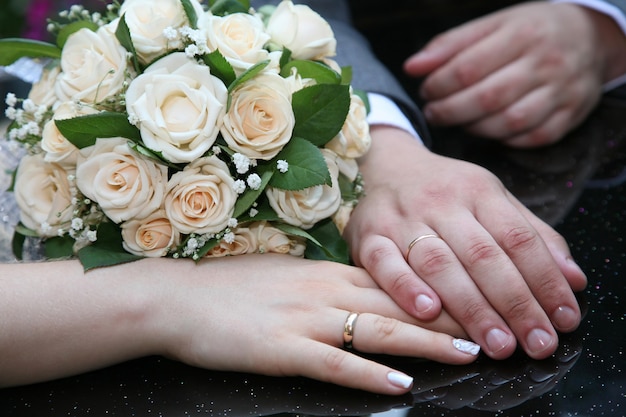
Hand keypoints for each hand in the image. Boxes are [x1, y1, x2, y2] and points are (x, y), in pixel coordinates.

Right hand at [154, 254, 478, 394]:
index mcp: (325, 272)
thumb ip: (325, 283)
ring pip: (377, 330)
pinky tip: (400, 384)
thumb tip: (359, 293)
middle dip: (448, 315)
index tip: (476, 297)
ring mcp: (304, 320)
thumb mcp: (285, 275)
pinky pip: (334, 363)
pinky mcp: (281, 350)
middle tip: (494, 324)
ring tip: (468, 352)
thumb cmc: (229, 286)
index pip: (395, 279)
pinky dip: (369, 374)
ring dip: (426, 343)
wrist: (177, 296)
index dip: (438, 291)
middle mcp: (323, 291)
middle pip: (397, 303)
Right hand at [344, 126, 586, 359]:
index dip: (545, 280)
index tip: (563, 319)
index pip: (518, 238)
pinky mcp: (368, 236)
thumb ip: (533, 236)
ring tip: (496, 343)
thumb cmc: (444, 191)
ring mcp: (401, 219)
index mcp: (478, 191)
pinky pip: (384, 263)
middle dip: (514, 303)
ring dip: (469, 306)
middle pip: (482, 255)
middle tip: (536, 343)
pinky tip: (428, 312)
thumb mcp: (492, 200)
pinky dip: (405, 288)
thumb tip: (574, 279)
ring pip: (438, 263)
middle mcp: (441, 202)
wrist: (383, 166)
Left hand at [404, 2, 625, 146]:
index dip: (439, 85)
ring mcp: (562, 92)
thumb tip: (412, 67)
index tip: (426, 91)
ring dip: (474, 128)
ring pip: (509, 122)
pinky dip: (505, 139)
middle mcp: (546, 63)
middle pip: (487, 98)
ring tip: (458, 121)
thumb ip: (450, 45)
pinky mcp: (571, 116)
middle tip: (433, 113)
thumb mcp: (492, 25)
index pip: (468, 68)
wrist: (590, 37)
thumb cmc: (530, 31)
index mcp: (522, 34)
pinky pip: (532, 138)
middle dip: (450, 111)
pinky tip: (488, 129)